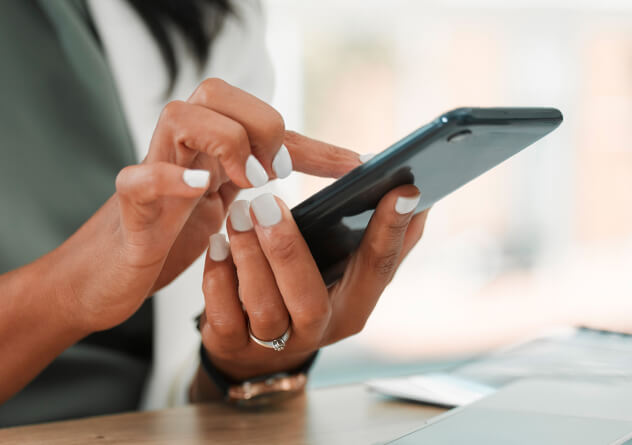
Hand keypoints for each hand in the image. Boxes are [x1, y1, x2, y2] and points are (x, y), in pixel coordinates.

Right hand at [51, 79, 359, 332]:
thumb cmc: (171, 235)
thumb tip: (342, 173)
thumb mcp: (231, 208)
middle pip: (215, 92)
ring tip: (245, 183)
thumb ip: (270, 185)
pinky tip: (202, 189)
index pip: (262, 119)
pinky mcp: (128, 206)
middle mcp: (180, 147)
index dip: (311, 142)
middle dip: (258, 125)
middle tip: (275, 175)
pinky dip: (170, 178)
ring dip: (223, 142)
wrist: (109, 276)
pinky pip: (139, 177)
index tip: (352, 167)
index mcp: (209, 146)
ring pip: (178, 116)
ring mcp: (151, 170)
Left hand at [198, 150, 428, 379]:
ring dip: (249, 257)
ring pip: (265, 308)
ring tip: (239, 214)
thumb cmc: (301, 288)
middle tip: (268, 202)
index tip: (402, 188)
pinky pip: (225, 317)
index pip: (378, 268)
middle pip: (309, 300)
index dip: (393, 231)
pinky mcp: (233, 346)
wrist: (251, 346)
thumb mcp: (343, 268)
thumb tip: (414, 192)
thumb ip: (376, 238)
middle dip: (287, 250)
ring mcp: (275, 345)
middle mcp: (319, 330)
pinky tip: (217, 245)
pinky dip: (219, 278)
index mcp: (354, 304)